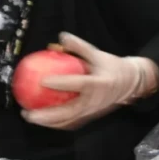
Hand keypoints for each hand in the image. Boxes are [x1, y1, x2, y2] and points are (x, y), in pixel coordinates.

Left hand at [21, 32, 158, 130]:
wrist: (131, 84)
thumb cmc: (113, 67)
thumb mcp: (98, 54)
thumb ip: (79, 47)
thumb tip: (61, 36)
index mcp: (98, 83)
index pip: (77, 84)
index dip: (60, 83)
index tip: (42, 80)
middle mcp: (94, 101)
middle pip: (68, 112)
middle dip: (46, 116)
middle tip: (27, 112)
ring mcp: (92, 112)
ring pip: (67, 121)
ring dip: (48, 122)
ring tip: (30, 116)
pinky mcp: (91, 117)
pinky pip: (71, 123)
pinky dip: (56, 123)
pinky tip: (43, 119)